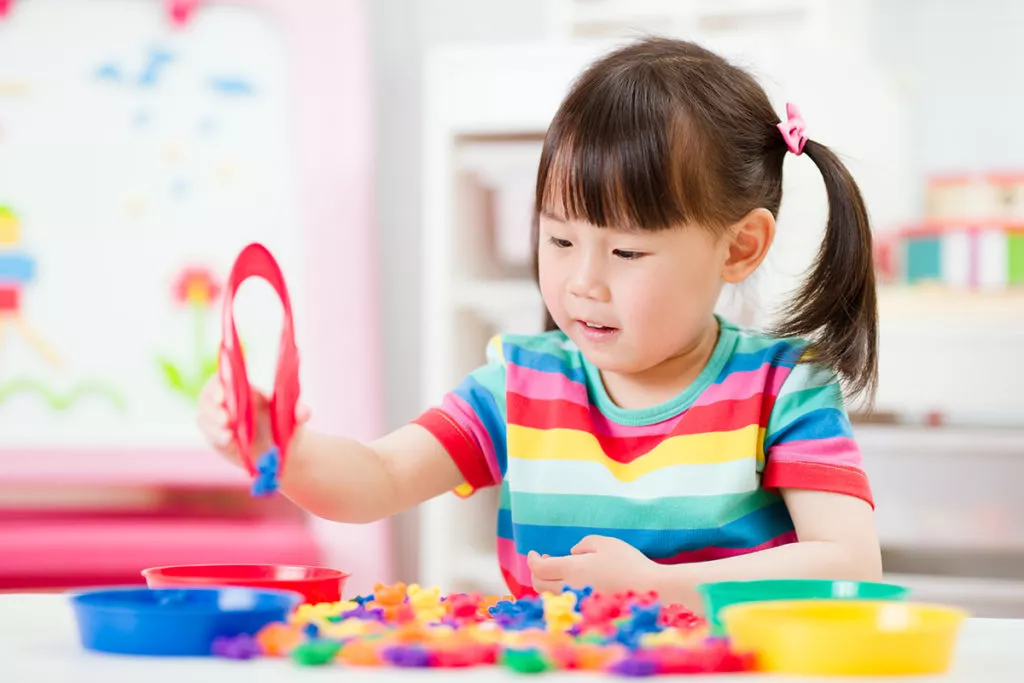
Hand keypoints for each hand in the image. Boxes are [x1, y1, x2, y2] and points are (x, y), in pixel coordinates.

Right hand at [196, 375, 310, 468]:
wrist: (281, 453)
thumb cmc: (286, 428)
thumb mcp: (295, 420)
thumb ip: (298, 413)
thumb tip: (305, 411)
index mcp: (246, 389)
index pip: (226, 376)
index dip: (221, 381)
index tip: (224, 393)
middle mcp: (229, 401)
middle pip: (209, 395)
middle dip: (213, 406)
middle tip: (225, 418)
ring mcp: (220, 420)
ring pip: (205, 416)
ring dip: (213, 424)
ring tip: (228, 435)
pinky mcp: (217, 437)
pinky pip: (210, 435)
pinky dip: (216, 437)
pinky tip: (228, 441)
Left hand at [526, 535, 661, 595]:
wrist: (651, 590)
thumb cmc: (629, 563)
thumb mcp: (606, 543)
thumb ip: (584, 544)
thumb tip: (572, 553)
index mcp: (572, 570)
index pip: (539, 569)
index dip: (532, 560)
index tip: (534, 553)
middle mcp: (570, 590)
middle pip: (539, 585)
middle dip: (537, 572)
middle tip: (545, 560)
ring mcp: (578, 604)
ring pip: (550, 597)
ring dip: (548, 584)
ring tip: (558, 572)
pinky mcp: (587, 613)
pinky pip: (564, 605)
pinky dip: (560, 595)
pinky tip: (572, 586)